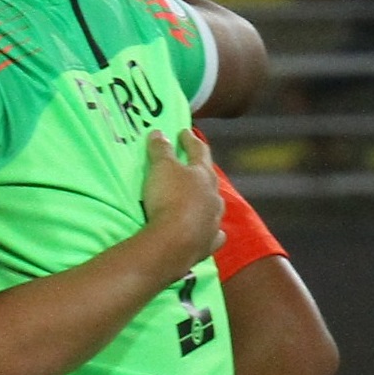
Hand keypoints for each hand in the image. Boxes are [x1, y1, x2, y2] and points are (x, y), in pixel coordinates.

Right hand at [136, 131, 225, 270]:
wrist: (174, 241)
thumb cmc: (169, 198)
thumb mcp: (161, 168)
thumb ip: (162, 150)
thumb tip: (159, 133)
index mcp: (204, 175)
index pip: (198, 151)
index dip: (190, 140)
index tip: (184, 132)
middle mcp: (214, 196)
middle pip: (209, 179)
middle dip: (200, 172)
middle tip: (192, 167)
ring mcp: (214, 220)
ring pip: (213, 206)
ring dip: (205, 201)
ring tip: (197, 200)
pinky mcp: (208, 242)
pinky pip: (213, 233)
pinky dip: (209, 230)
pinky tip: (207, 230)